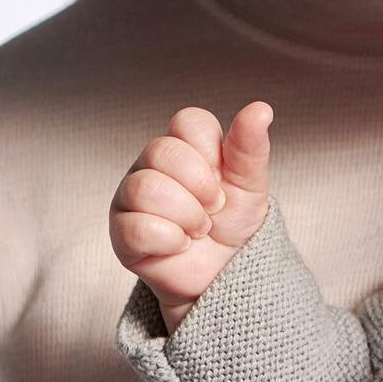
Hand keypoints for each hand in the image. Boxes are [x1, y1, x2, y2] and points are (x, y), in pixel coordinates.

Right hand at [110, 102, 273, 332]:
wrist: (226, 272)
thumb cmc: (234, 222)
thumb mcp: (251, 183)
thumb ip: (250, 146)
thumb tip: (261, 108)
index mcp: (184, 145)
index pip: (187, 121)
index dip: (211, 152)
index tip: (223, 178)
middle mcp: (152, 164)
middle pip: (161, 150)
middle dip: (200, 187)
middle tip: (214, 209)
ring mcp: (131, 196)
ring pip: (146, 188)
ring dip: (187, 216)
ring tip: (198, 229)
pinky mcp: (121, 232)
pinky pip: (137, 227)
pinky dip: (170, 240)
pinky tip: (179, 245)